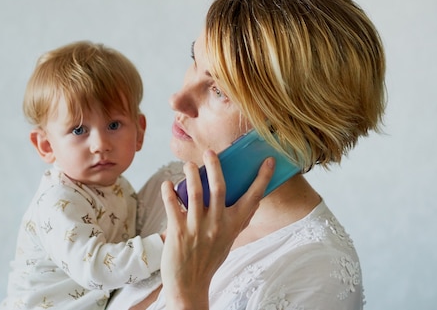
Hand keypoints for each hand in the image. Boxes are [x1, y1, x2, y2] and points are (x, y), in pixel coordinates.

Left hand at [159, 150, 274, 309]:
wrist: (189, 285)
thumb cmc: (209, 259)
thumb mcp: (228, 239)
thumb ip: (235, 220)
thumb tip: (246, 201)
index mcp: (233, 225)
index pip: (253, 198)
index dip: (262, 178)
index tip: (269, 161)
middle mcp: (217, 224)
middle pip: (219, 188)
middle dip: (214, 167)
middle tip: (209, 152)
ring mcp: (197, 228)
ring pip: (195, 193)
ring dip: (190, 175)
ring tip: (188, 165)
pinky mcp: (178, 232)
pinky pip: (172, 206)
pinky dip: (169, 192)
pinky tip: (168, 184)